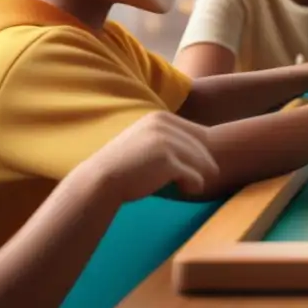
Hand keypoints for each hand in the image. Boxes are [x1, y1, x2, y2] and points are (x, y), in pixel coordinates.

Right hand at [79, 113, 218, 202]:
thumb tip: (207, 153)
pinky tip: (184, 189)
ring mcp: (167, 142)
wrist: (100, 181)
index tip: (193, 166)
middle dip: (203, 165)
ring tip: (185, 184)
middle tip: (191, 178)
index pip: (200, 133)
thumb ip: (172, 139)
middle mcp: (165, 125)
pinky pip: (196, 177)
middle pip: (204, 147)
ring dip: (199, 176)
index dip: (201, 152)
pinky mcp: (168, 161)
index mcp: (161, 118)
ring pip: (204, 162)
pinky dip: (194, 186)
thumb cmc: (125, 167)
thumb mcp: (147, 141)